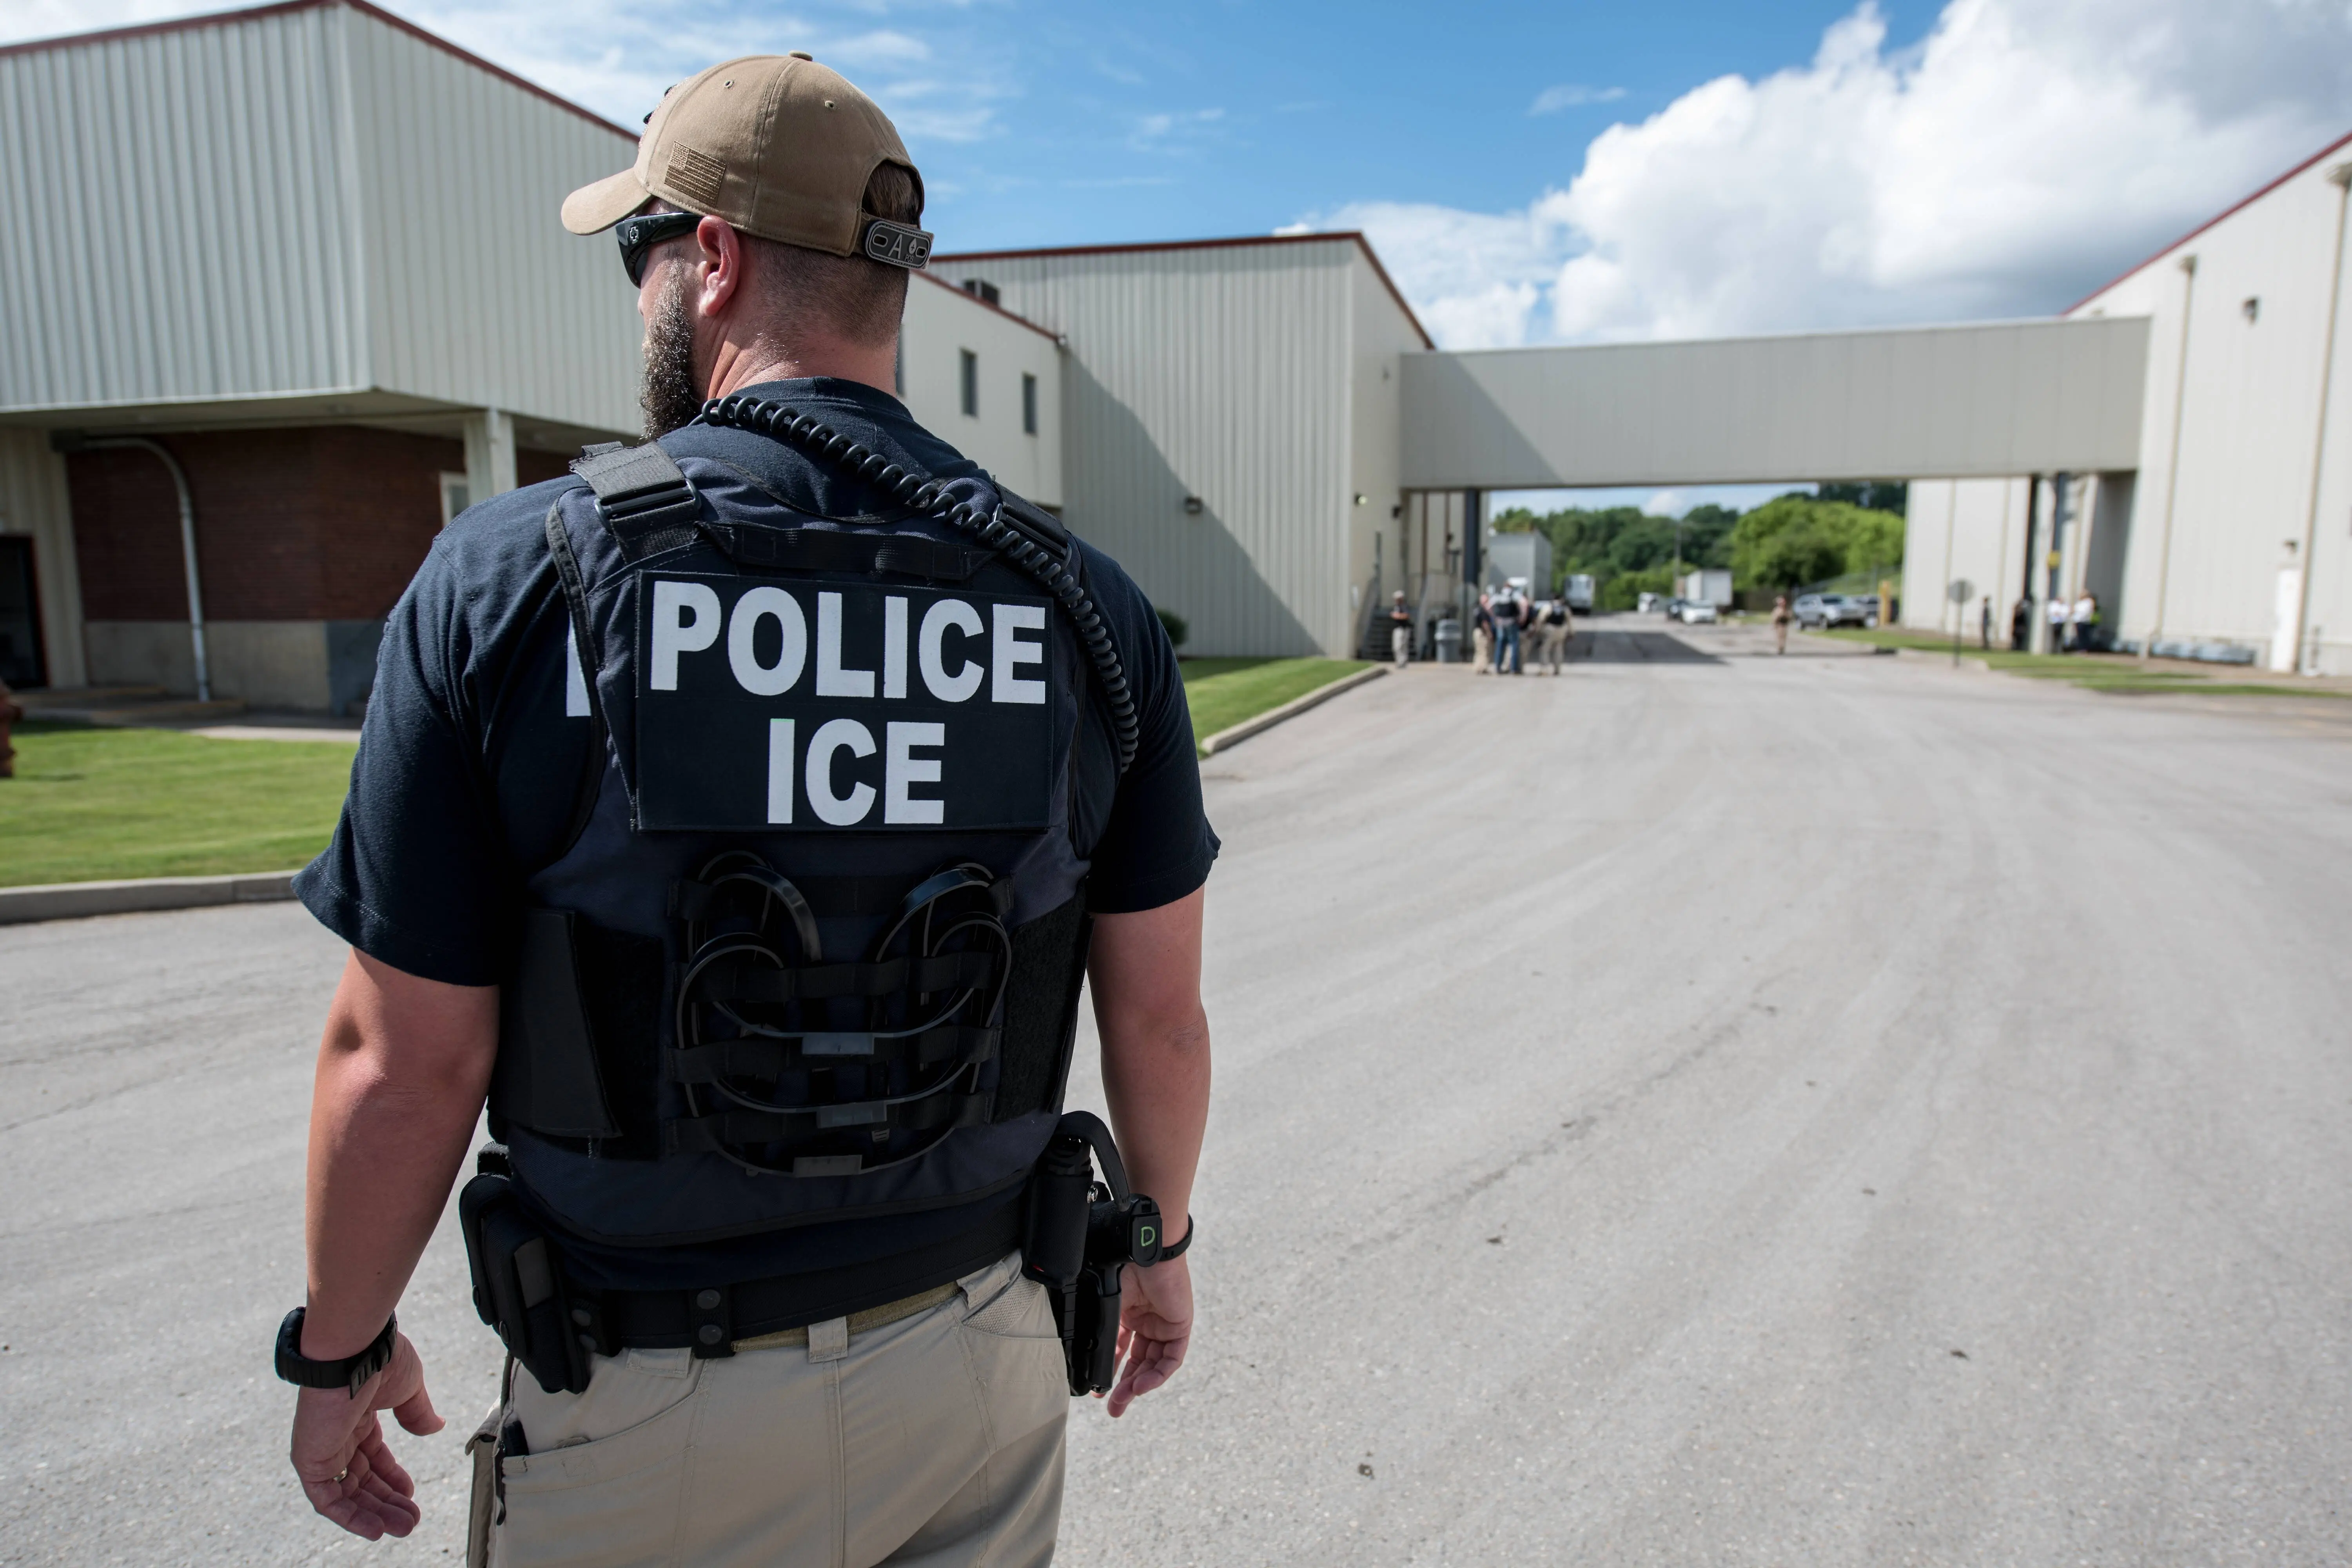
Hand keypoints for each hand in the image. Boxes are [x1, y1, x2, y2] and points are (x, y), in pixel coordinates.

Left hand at [289, 1330, 443, 1539]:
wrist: (352, 1349)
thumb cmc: (380, 1357)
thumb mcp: (409, 1388)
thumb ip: (417, 1412)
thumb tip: (435, 1427)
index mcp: (358, 1415)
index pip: (373, 1456)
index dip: (392, 1476)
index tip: (411, 1492)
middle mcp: (338, 1434)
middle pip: (362, 1479)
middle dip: (387, 1501)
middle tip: (410, 1520)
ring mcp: (323, 1447)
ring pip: (347, 1493)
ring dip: (374, 1513)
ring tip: (402, 1528)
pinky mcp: (310, 1459)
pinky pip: (327, 1498)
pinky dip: (349, 1516)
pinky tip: (374, 1527)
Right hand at [1106, 1254, 1191, 1417]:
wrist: (1144, 1253)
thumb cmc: (1123, 1270)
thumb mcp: (1107, 1307)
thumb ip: (1100, 1331)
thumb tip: (1080, 1359)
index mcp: (1129, 1314)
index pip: (1121, 1350)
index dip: (1110, 1371)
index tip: (1098, 1391)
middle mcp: (1148, 1322)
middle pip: (1138, 1362)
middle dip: (1125, 1387)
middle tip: (1112, 1408)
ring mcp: (1165, 1325)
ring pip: (1154, 1364)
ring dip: (1138, 1385)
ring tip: (1122, 1401)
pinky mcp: (1181, 1327)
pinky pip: (1172, 1359)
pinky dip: (1157, 1375)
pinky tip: (1141, 1386)